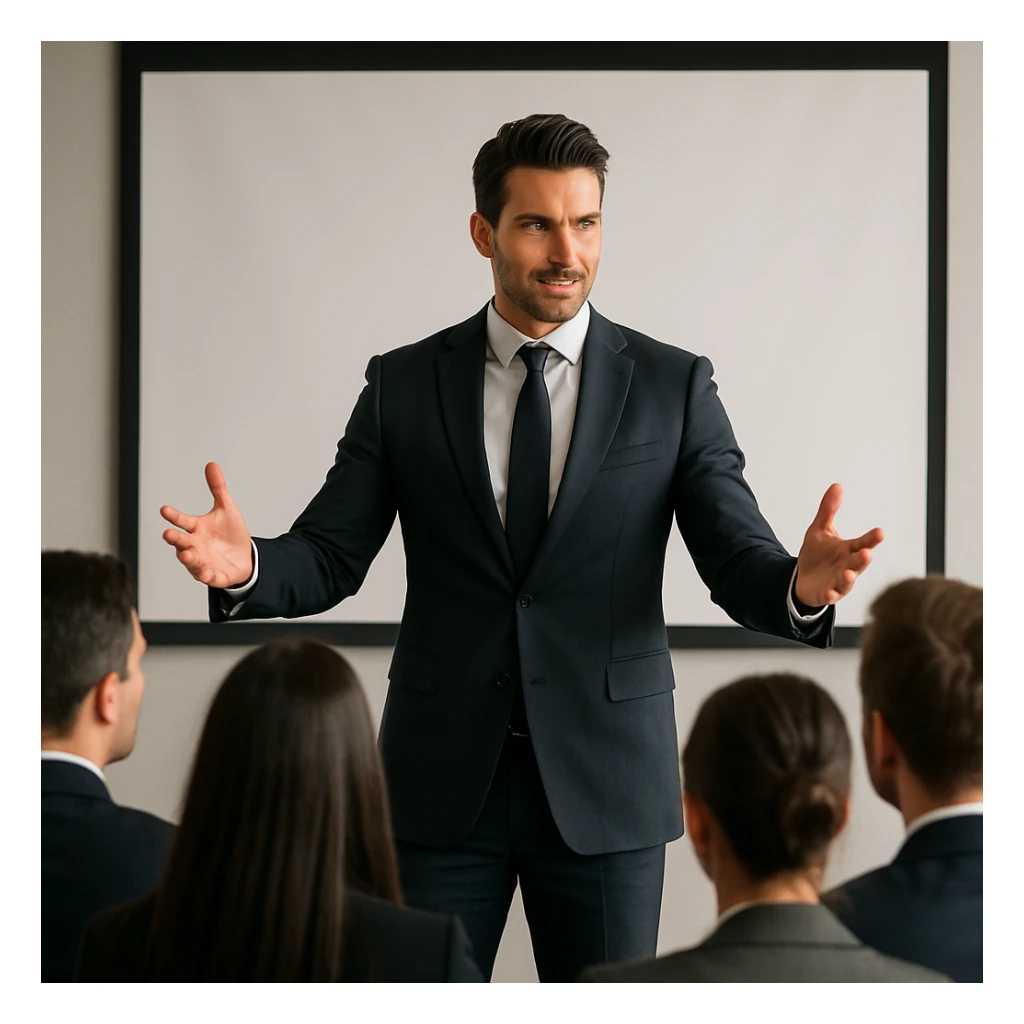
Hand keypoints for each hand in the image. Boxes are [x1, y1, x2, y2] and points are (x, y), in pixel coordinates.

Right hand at [160, 462, 253, 588]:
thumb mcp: (227, 509)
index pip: (182, 521)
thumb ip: (218, 488)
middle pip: (182, 541)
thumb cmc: (230, 533)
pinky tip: (205, 572)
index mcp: (197, 528)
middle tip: (168, 534)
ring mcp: (203, 561)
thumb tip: (212, 464)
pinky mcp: (214, 575)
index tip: (164, 509)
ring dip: (188, 558)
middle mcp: (195, 545)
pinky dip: (206, 575)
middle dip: (175, 538)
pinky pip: (208, 576)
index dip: (174, 516)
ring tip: (186, 554)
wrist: (245, 557)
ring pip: (191, 560)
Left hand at [795, 483, 883, 607]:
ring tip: (848, 574)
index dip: (871, 538)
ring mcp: (838, 582)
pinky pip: (830, 596)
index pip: (863, 543)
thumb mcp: (820, 529)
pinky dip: (831, 595)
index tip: (880, 532)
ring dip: (849, 578)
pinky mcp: (827, 594)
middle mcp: (848, 566)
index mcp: (849, 550)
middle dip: (862, 559)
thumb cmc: (817, 554)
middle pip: (858, 563)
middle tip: (866, 553)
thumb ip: (828, 510)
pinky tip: (829, 593)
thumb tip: (836, 485)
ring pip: (847, 581)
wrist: (804, 578)